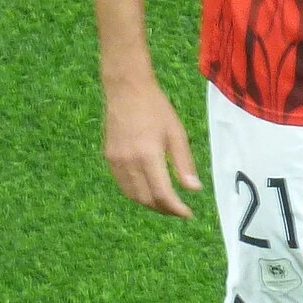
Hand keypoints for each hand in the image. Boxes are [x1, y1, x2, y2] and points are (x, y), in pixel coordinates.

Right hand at [102, 78, 201, 217]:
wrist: (127, 89)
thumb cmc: (156, 108)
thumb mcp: (176, 134)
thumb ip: (184, 164)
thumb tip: (194, 190)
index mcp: (148, 156)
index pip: (162, 194)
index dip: (176, 209)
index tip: (188, 213)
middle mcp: (129, 162)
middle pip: (146, 199)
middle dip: (164, 209)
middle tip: (179, 210)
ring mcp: (115, 161)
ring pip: (132, 196)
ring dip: (150, 204)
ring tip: (166, 203)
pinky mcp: (108, 158)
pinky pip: (123, 184)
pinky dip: (136, 193)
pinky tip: (148, 189)